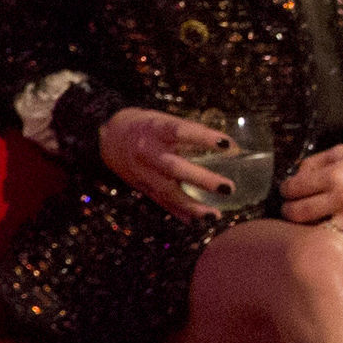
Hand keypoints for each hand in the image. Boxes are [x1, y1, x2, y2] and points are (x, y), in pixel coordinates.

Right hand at [99, 107, 239, 219]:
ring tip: (214, 215)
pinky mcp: (142, 187)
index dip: (204, 137)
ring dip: (192, 206)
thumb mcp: (166, 120)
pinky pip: (161, 203)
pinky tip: (197, 222)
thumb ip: (193, 132)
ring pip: (167, 192)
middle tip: (229, 188)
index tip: (228, 144)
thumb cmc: (150, 127)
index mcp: (156, 129)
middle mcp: (148, 152)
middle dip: (202, 180)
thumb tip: (233, 147)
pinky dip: (180, 213)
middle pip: (175, 168)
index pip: (181, 131)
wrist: (109, 138)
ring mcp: (143, 172)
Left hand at [278, 143, 342, 235]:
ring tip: (310, 221)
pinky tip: (330, 229)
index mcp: (338, 173)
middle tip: (293, 206)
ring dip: (306, 227)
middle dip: (289, 209)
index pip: (292, 188)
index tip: (289, 190)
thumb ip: (316, 161)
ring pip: (313, 233)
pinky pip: (338, 242)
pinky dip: (329, 238)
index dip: (286, 188)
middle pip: (296, 213)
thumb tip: (295, 176)